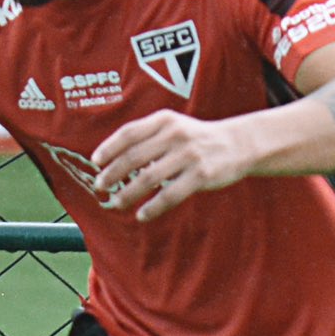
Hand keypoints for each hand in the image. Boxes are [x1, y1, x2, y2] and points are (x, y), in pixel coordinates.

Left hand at [91, 111, 251, 221]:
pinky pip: (170, 194)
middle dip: (112, 174)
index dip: (109, 148)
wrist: (239, 143)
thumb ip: (147, 137)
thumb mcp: (173, 126)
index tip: (96, 162)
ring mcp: (188, 155)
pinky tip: (141, 215)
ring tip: (116, 203)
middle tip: (100, 186)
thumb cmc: (197, 138)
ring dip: (128, 193)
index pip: (129, 133)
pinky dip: (153, 207)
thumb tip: (112, 159)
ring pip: (148, 178)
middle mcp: (175, 135)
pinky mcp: (201, 175)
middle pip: (133, 157)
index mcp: (164, 120)